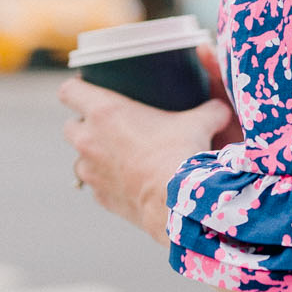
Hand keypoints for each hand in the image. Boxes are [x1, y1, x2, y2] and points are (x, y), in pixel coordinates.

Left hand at [59, 78, 232, 241]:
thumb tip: (222, 109)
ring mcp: (90, 171)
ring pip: (79, 158)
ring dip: (93, 156)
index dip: (77, 88)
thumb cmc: (181, 155)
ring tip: (118, 156)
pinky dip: (106, 181)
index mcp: (104, 112)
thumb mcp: (199, 123)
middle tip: (109, 125)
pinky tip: (126, 181)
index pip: (69, 90)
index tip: (88, 89)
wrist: (176, 203)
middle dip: (85, 125)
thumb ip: (209, 110)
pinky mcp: (99, 196)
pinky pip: (95, 184)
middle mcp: (89, 140)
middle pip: (69, 126)